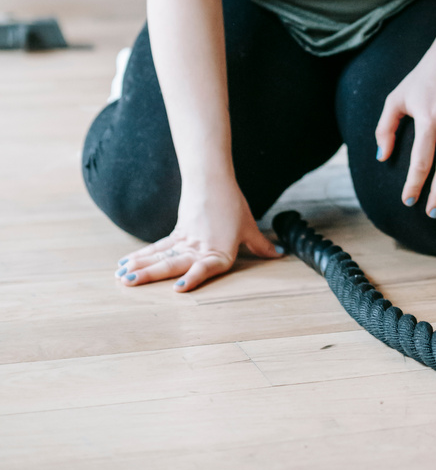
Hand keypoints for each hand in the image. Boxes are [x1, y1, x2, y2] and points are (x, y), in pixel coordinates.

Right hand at [114, 178, 285, 292]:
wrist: (213, 180)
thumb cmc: (233, 205)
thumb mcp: (249, 227)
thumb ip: (261, 245)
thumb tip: (280, 255)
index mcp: (219, 252)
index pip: (204, 268)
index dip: (192, 279)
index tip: (177, 289)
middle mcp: (199, 249)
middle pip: (173, 263)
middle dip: (150, 275)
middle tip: (129, 283)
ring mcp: (185, 241)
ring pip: (160, 256)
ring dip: (140, 267)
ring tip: (122, 277)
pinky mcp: (176, 234)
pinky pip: (158, 248)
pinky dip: (142, 257)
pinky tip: (125, 264)